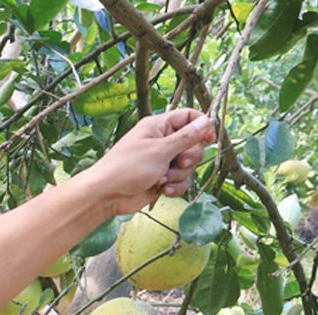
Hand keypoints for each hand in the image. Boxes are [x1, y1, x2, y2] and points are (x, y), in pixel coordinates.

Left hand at [90, 109, 215, 215]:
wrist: (107, 195)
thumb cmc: (127, 168)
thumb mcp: (160, 150)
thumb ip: (186, 137)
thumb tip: (207, 121)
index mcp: (159, 126)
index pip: (189, 117)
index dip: (202, 126)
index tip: (210, 139)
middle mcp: (162, 142)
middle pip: (193, 144)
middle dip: (189, 157)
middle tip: (179, 163)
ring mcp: (162, 161)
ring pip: (188, 166)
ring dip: (179, 175)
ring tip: (162, 180)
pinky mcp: (162, 179)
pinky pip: (180, 181)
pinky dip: (175, 187)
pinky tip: (163, 191)